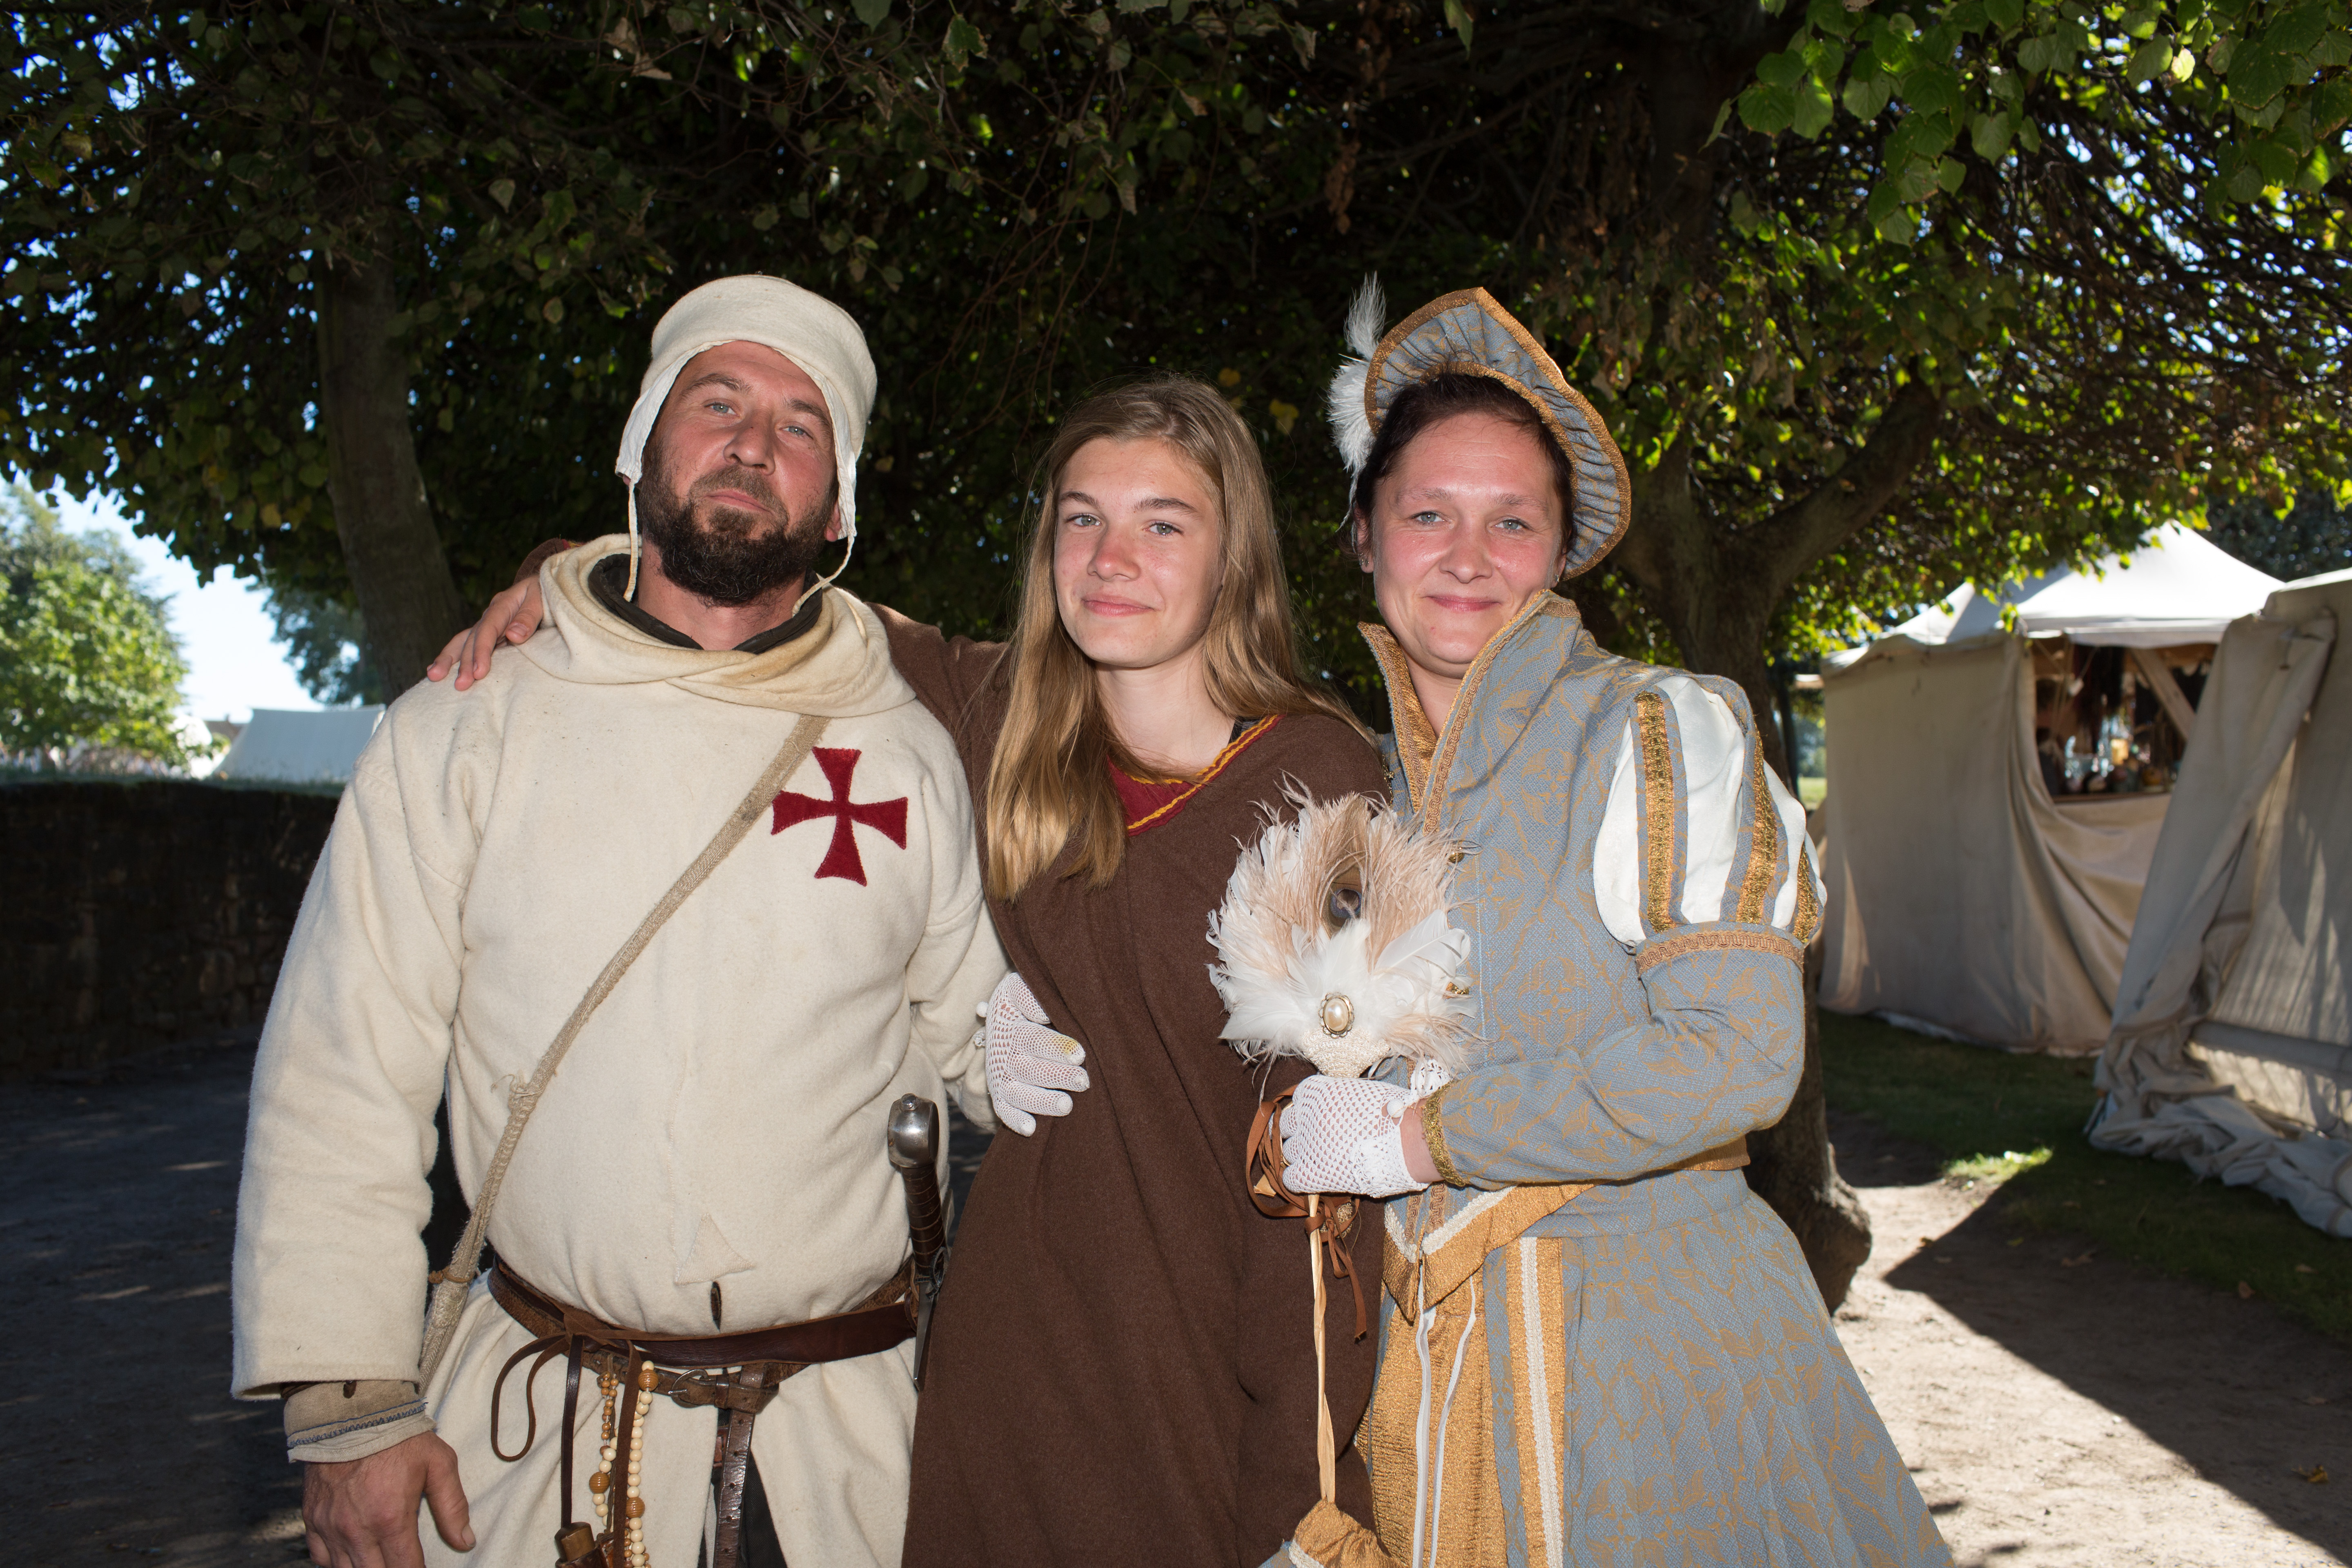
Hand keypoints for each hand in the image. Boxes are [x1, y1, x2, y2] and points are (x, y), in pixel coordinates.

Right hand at [303, 1430, 472, 1566]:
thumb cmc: (400, 1437)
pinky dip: (336, 1562)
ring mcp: (330, 1527)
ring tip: (381, 1560)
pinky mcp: (312, 1519)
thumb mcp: (439, 1464)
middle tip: (402, 1561)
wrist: (351, 1414)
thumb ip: (453, 1506)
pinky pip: (320, 1558)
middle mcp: (357, 1530)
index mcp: (390, 1519)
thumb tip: (466, 1542)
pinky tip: (352, 1556)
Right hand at [426, 576, 543, 690]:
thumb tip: (513, 635)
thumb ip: (529, 616)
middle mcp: (490, 616)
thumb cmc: (546, 593)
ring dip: (449, 660)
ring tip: (434, 677)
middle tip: (461, 685)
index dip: (482, 650)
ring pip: (463, 642)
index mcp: (502, 605)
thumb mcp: (542, 598)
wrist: (546, 586)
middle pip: (472, 638)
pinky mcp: (490, 636)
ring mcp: (487, 625)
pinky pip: (469, 646)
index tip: (479, 672)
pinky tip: (439, 672)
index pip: (488, 629)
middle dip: (464, 663)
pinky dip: (454, 658)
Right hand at [983, 972, 1088, 1136]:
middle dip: (1057, 1076)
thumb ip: (1033, 994)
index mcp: (1011, 1023)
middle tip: (1083, 1081)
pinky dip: (1014, 1120)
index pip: (1032, 1038)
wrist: (1006, 1017)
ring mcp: (1001, 1073)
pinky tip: (1031, 1129)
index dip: (1054, 1047)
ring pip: (1017, 1092)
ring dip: (1041, 1101)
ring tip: (1067, 1106)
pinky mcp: (1000, 1093)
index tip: (1079, 1055)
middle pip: (1029, 1067)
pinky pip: (1003, 1109)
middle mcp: (1004, 1050)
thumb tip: (1044, 1011)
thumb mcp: (1024, 987)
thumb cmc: (1029, 1000)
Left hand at [1279, 1075, 1431, 1197]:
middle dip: (1303, 1133)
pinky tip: (1316, 1178)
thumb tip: (1336, 1106)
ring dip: (1303, 1156)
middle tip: (1323, 1141)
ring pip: (1288, 1151)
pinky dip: (1299, 1179)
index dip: (1310, 1112)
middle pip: (1288, 1125)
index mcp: (1318, 1091)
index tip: (1322, 1119)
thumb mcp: (1362, 1092)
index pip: (1299, 1099)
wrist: (1409, 1141)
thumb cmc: (1395, 1113)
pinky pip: (1291, 1178)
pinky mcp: (1312, 1173)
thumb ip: (1340, 1098)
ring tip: (1326, 1161)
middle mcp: (1307, 1115)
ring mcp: (1307, 1145)